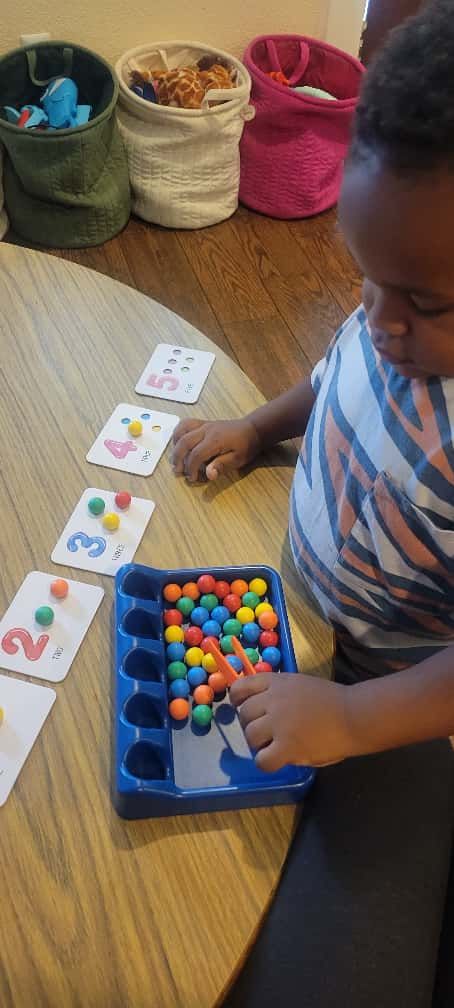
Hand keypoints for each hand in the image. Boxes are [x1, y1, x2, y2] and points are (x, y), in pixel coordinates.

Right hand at [171, 417, 261, 482]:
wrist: (252, 429)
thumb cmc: (247, 445)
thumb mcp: (239, 459)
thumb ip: (222, 466)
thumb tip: (209, 475)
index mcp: (215, 440)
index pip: (196, 455)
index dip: (191, 468)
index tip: (193, 478)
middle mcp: (206, 430)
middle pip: (184, 442)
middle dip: (178, 458)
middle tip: (178, 471)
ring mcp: (204, 425)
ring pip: (182, 430)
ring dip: (175, 445)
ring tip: (175, 459)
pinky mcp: (203, 423)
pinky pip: (185, 424)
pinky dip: (178, 434)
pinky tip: (179, 444)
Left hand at [230, 672, 354, 770]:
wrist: (356, 715)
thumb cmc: (333, 701)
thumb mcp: (300, 685)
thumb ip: (279, 693)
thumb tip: (257, 707)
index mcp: (277, 682)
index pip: (240, 688)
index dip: (239, 701)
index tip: (245, 709)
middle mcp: (273, 699)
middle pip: (244, 715)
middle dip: (252, 725)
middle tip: (269, 733)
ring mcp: (279, 723)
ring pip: (250, 736)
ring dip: (259, 744)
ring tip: (275, 746)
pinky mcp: (287, 746)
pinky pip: (262, 760)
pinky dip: (266, 762)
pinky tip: (279, 759)